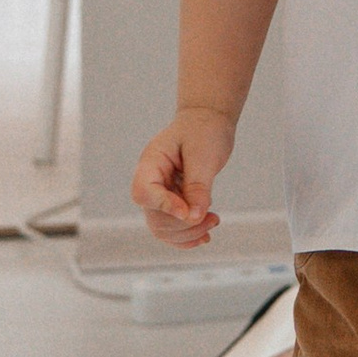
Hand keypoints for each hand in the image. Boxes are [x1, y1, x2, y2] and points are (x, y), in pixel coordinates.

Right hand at [130, 106, 237, 246]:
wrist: (209, 120)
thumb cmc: (204, 130)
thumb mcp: (204, 156)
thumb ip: (198, 186)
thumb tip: (194, 216)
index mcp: (151, 163)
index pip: (145, 192)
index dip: (165, 207)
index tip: (189, 213)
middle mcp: (150, 180)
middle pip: (154, 216)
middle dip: (183, 225)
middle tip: (212, 218)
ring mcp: (159, 192)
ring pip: (162, 227)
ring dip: (187, 233)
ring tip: (213, 221)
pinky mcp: (172, 201)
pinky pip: (172, 227)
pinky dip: (187, 235)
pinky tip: (204, 235)